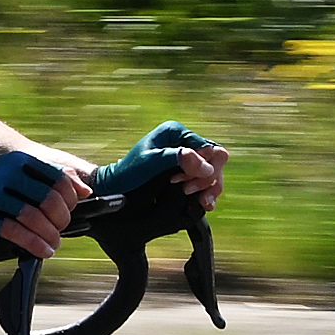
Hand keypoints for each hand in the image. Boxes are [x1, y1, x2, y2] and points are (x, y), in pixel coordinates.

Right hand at [0, 149, 79, 255]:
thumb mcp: (16, 176)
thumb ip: (49, 179)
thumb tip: (85, 190)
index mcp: (17, 161)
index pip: (58, 179)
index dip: (70, 200)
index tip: (69, 213)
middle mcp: (4, 173)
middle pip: (48, 199)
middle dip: (61, 220)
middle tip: (59, 230)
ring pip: (33, 216)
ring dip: (49, 235)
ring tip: (53, 244)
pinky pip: (13, 232)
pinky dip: (34, 244)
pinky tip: (42, 251)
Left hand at [92, 121, 227, 210]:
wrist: (118, 186)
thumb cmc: (129, 172)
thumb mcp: (151, 163)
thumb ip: (179, 159)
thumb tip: (205, 165)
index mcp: (176, 131)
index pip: (210, 148)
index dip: (204, 167)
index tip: (183, 180)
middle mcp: (184, 141)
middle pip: (216, 161)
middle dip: (206, 179)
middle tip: (186, 189)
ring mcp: (188, 156)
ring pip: (214, 172)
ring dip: (208, 188)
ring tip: (198, 200)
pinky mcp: (188, 170)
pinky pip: (208, 181)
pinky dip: (208, 192)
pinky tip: (204, 203)